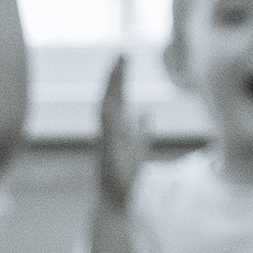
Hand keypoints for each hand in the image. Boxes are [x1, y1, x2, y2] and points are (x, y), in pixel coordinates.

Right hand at [95, 55, 147, 202]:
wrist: (114, 199)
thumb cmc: (124, 175)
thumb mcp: (139, 147)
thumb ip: (143, 130)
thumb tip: (147, 113)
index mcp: (116, 126)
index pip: (117, 95)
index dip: (120, 76)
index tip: (125, 57)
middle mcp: (108, 129)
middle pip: (111, 96)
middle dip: (116, 75)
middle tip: (122, 54)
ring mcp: (105, 139)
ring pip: (105, 108)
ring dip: (110, 89)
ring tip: (116, 69)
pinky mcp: (105, 151)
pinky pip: (105, 130)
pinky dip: (107, 115)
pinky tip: (111, 100)